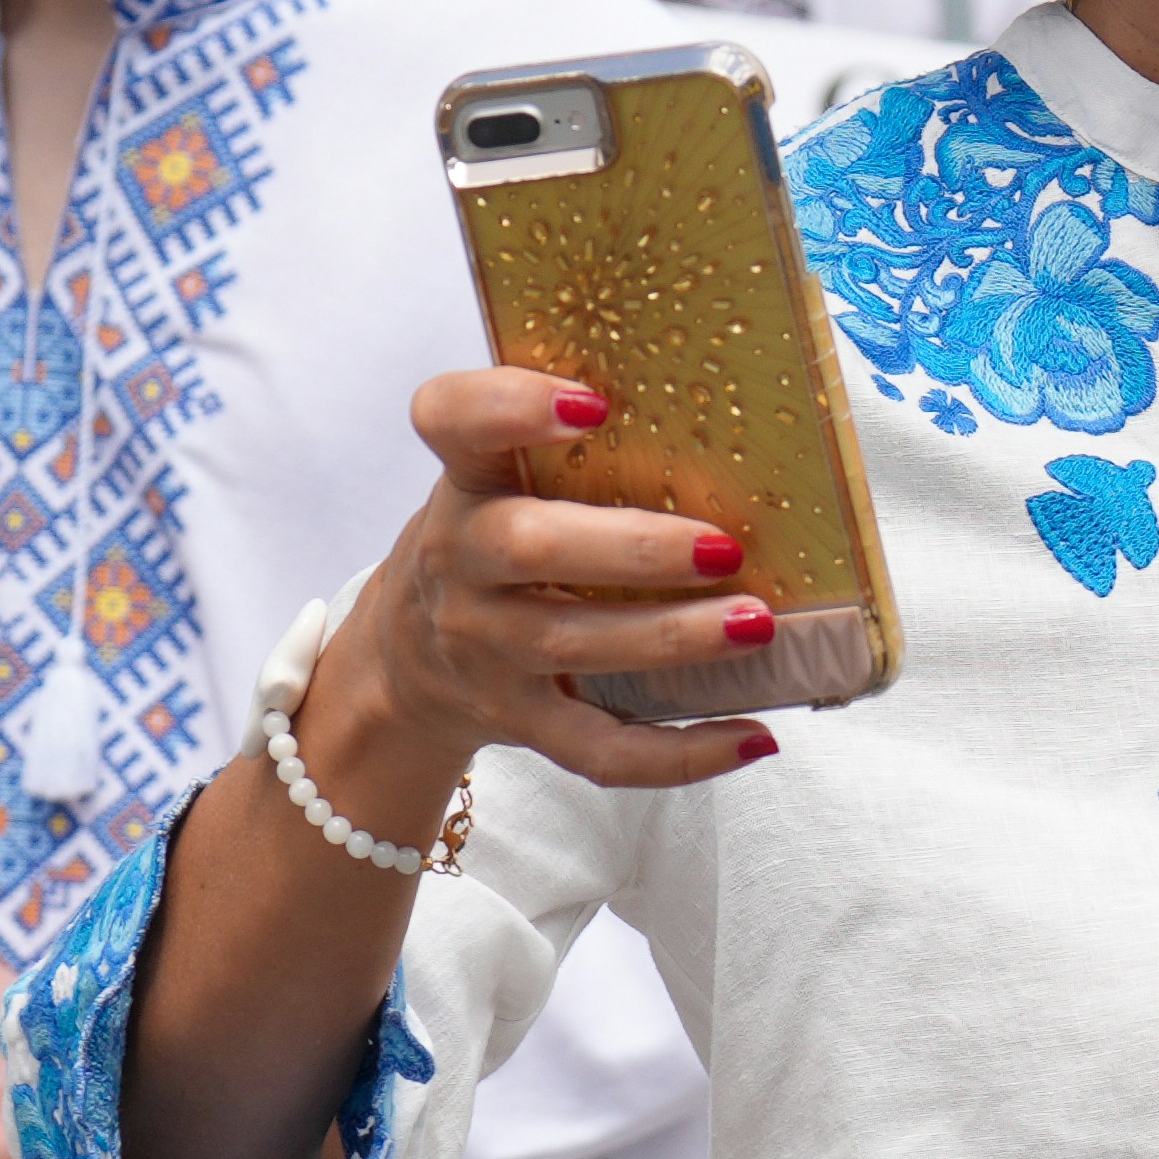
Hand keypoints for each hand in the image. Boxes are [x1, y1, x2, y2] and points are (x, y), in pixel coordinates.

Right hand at [309, 364, 801, 825]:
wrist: (403, 663)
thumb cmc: (485, 547)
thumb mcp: (492, 482)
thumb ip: (561, 448)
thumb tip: (723, 419)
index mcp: (465, 482)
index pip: (452, 420)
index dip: (511, 405)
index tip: (594, 403)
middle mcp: (463, 562)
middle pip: (528, 547)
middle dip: (633, 548)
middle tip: (723, 548)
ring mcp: (487, 650)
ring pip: (574, 647)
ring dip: (673, 638)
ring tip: (755, 625)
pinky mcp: (522, 721)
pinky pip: (600, 750)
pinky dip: (680, 754)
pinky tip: (752, 738)